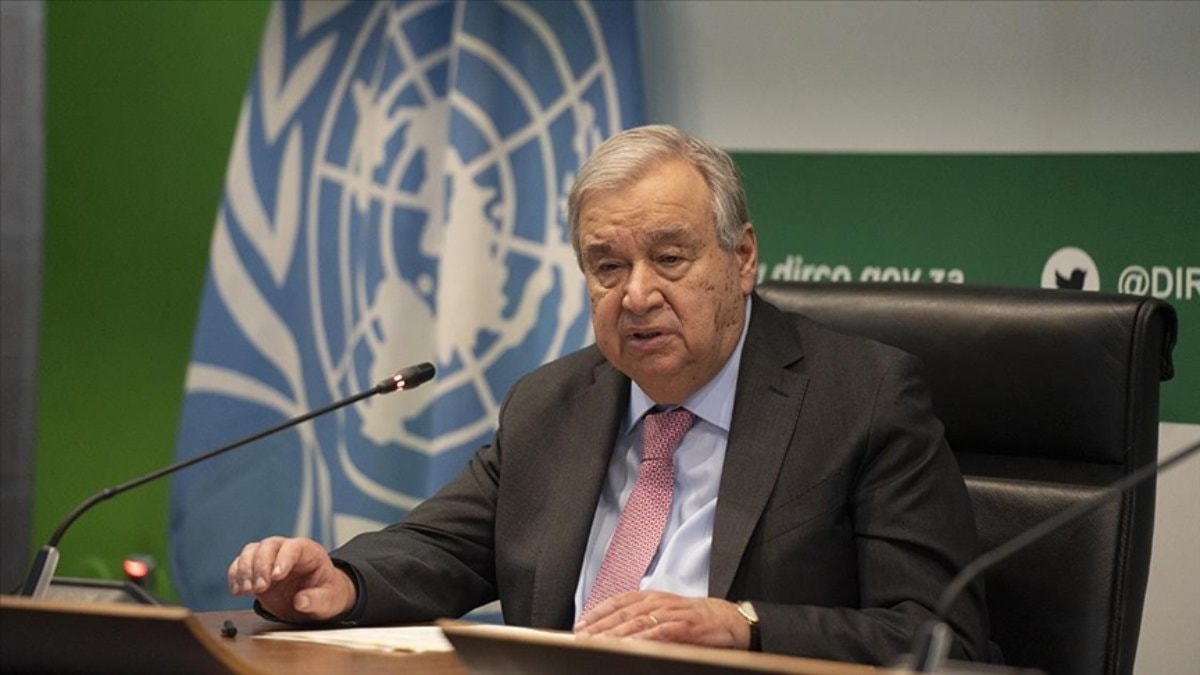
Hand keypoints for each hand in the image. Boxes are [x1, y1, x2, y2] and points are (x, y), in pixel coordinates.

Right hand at [227, 536, 355, 621]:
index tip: (276, 576)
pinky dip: (235, 576)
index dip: (283, 559)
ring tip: (247, 591)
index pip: (294, 547)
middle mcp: (287, 551)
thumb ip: (316, 600)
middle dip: (260, 565)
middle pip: (269, 545)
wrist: (317, 600)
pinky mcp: (256, 571)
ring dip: (245, 570)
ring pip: (251, 551)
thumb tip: (301, 601)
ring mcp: (270, 559)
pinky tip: (237, 591)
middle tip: (260, 588)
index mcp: (309, 552)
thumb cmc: (326, 595)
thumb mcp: (329, 601)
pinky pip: (240, 565)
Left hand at [573, 590, 750, 649]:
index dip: (597, 612)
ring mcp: (671, 612)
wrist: (727, 619)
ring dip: (615, 633)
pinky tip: (631, 646)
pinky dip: (645, 638)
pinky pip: (661, 631)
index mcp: (651, 597)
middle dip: (600, 626)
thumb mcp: (664, 614)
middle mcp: (658, 602)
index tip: (579, 626)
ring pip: (638, 622)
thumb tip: (613, 633)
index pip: (618, 602)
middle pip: (623, 613)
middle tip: (581, 638)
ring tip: (598, 643)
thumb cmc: (693, 619)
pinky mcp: (685, 626)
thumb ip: (641, 620)